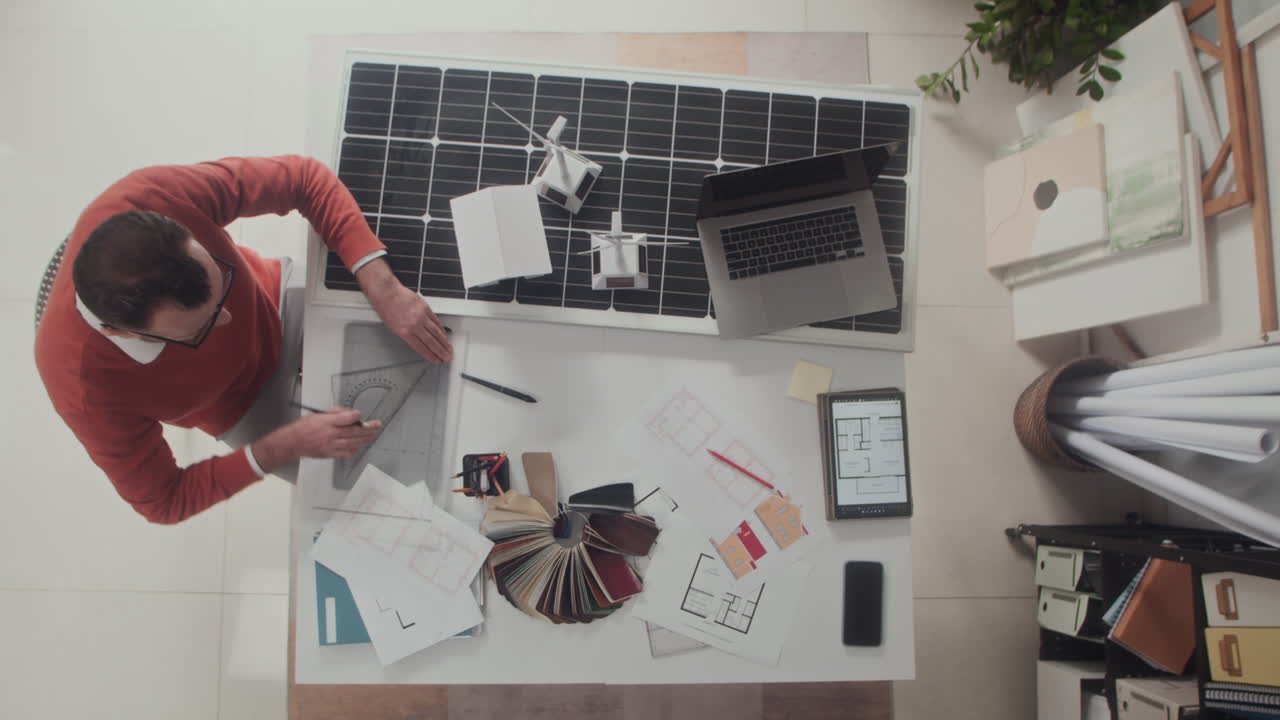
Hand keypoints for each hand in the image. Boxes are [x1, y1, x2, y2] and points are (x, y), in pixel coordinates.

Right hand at [251, 408, 382, 472]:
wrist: (292, 443)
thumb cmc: (304, 427)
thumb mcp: (318, 414)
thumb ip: (334, 413)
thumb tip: (349, 414)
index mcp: (326, 421)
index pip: (346, 418)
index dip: (356, 416)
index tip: (361, 414)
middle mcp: (330, 434)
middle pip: (353, 431)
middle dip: (368, 429)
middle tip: (377, 426)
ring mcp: (330, 445)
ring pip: (352, 443)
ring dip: (365, 440)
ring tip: (373, 436)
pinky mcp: (329, 454)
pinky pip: (346, 453)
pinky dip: (354, 450)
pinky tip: (358, 447)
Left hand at [372, 282, 452, 362]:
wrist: (386, 292)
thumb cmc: (386, 308)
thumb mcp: (392, 327)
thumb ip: (407, 335)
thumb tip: (417, 341)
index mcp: (405, 332)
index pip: (421, 347)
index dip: (430, 356)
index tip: (436, 360)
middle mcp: (414, 324)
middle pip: (431, 341)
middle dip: (440, 351)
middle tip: (447, 357)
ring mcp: (421, 316)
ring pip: (436, 332)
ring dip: (444, 342)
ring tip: (449, 348)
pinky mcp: (425, 307)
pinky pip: (436, 320)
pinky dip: (441, 328)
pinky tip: (444, 334)